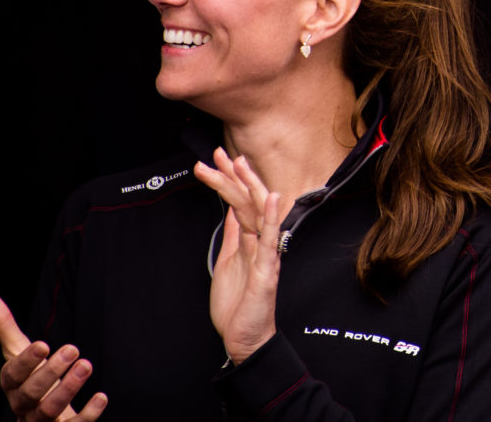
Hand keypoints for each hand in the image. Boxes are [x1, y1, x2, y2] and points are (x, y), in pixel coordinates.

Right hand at [0, 288, 106, 420]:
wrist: (42, 418)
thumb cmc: (29, 378)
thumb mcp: (16, 351)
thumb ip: (3, 324)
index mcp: (13, 384)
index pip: (13, 375)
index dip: (26, 361)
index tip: (43, 343)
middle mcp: (24, 405)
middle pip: (32, 394)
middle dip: (50, 372)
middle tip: (73, 348)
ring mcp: (42, 421)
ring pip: (50, 410)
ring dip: (68, 388)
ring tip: (86, 364)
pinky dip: (88, 414)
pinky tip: (102, 396)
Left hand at [194, 149, 282, 363]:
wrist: (244, 337)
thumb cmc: (238, 303)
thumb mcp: (227, 260)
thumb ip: (233, 235)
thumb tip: (229, 211)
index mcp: (249, 238)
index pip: (240, 201)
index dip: (230, 178)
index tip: (218, 158)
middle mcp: (260, 241)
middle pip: (249, 201)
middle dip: (235, 175)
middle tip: (221, 153)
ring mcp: (265, 253)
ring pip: (259, 213)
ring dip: (249, 187)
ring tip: (239, 164)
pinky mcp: (267, 268)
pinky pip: (271, 239)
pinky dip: (272, 217)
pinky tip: (272, 198)